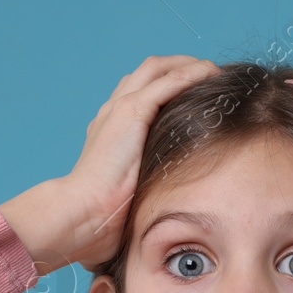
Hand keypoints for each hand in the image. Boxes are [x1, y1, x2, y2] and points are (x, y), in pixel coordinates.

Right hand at [1, 55, 219, 273]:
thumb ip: (138, 198)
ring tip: (214, 71)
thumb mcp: (124, 202)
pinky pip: (167, 82)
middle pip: (149, 73)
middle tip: (208, 74)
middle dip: (179, 67)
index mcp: (109, 131)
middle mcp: (112, 114)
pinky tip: (210, 75)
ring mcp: (119, 110)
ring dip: (188, 65)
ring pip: (159, 69)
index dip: (167, 87)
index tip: (194, 95)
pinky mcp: (130, 113)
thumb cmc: (97, 221)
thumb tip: (154, 226)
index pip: (140, 95)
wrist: (79, 217)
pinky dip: (190, 74)